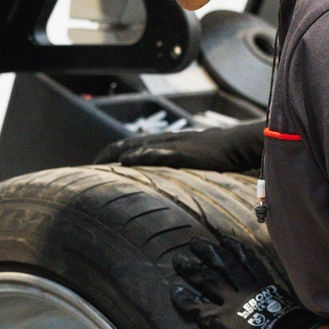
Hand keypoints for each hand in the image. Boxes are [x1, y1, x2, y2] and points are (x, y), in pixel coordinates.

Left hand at [98, 118, 263, 173]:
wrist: (240, 145)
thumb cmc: (221, 155)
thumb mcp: (194, 163)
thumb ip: (179, 170)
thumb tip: (169, 187)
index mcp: (165, 144)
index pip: (130, 146)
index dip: (112, 156)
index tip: (96, 168)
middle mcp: (164, 141)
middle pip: (125, 144)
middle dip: (104, 156)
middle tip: (88, 169)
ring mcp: (173, 145)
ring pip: (136, 146)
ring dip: (115, 155)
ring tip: (97, 166)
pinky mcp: (183, 152)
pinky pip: (156, 152)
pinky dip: (139, 155)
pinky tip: (126, 161)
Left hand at [171, 236, 320, 328]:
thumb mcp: (290, 306)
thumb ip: (278, 300)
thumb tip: (277, 302)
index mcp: (265, 284)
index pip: (249, 260)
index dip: (235, 247)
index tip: (224, 238)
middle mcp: (247, 288)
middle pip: (224, 264)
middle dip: (208, 251)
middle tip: (194, 242)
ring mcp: (234, 302)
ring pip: (209, 279)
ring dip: (193, 269)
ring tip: (179, 260)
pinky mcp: (224, 318)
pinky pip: (200, 306)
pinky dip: (186, 299)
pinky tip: (175, 291)